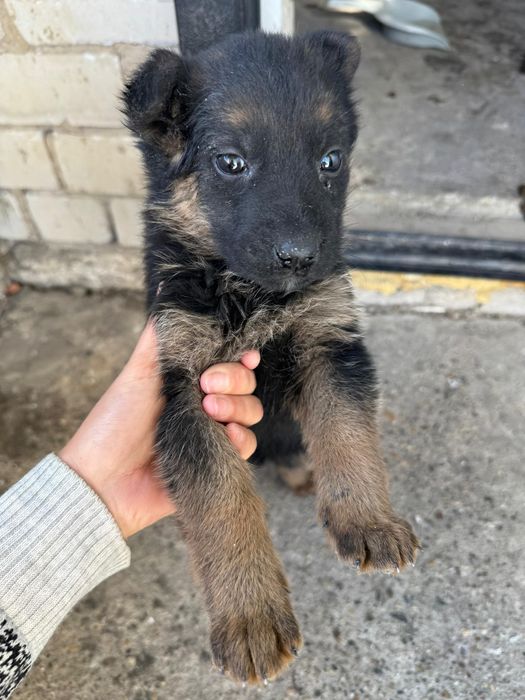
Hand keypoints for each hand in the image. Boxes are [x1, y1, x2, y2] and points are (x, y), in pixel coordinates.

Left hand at [59, 321, 262, 537]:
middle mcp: (204, 402)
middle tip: (206, 385)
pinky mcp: (217, 461)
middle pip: (245, 383)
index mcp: (188, 379)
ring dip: (237, 406)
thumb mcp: (138, 370)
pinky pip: (246, 444)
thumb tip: (170, 289)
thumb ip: (159, 335)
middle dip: (233, 379)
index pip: (229, 360)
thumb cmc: (116, 422)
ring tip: (209, 411)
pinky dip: (240, 438)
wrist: (106, 479)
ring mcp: (212, 432)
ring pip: (251, 411)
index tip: (243, 353)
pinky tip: (222, 436)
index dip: (241, 355)